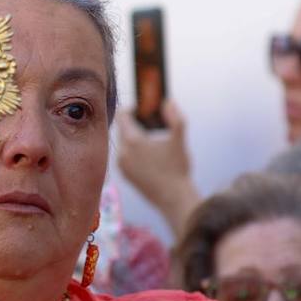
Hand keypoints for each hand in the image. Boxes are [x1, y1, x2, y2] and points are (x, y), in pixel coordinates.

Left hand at [115, 101, 199, 236]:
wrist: (173, 199)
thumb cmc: (177, 169)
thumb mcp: (179, 140)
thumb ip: (175, 117)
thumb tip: (169, 101)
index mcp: (133, 141)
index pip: (122, 115)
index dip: (133, 108)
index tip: (145, 109)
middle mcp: (122, 152)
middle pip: (122, 128)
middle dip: (135, 123)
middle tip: (151, 122)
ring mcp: (121, 165)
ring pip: (123, 143)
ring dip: (135, 137)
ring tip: (152, 139)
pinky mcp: (124, 175)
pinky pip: (124, 156)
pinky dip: (133, 151)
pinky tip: (150, 155)